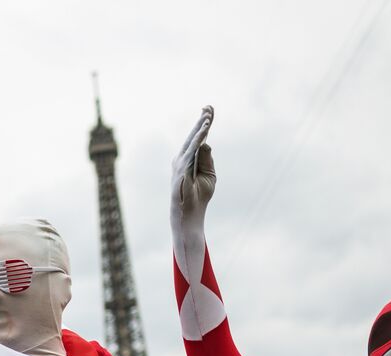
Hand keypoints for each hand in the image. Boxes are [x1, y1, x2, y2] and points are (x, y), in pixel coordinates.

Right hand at [171, 106, 216, 227]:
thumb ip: (207, 159)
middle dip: (201, 121)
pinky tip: (205, 130)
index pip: (198, 139)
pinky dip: (199, 139)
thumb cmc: (198, 197)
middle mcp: (181, 159)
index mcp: (188, 159)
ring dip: (201, 127)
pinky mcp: (182, 169)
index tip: (210, 109)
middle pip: (193, 136)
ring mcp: (180, 164)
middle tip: (209, 106)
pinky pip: (192, 150)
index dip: (204, 124)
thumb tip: (206, 142)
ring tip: (208, 115)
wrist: (190, 215)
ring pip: (192, 141)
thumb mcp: (208, 175)